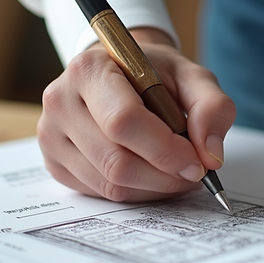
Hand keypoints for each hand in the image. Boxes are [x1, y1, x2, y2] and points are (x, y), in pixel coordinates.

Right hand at [38, 28, 235, 201]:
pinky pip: (101, 193)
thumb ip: (212, 107)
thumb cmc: (153, 74)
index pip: (123, 121)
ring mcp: (51, 134)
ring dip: (154, 187)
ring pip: (110, 184)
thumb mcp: (191, 76)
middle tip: (193, 172)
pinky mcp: (54, 162)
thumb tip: (211, 155)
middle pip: (116, 161)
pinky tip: (151, 173)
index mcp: (89, 69)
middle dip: (164, 176)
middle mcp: (61, 101)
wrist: (120, 73)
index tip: (197, 163)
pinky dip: (136, 191)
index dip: (165, 150)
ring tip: (175, 171)